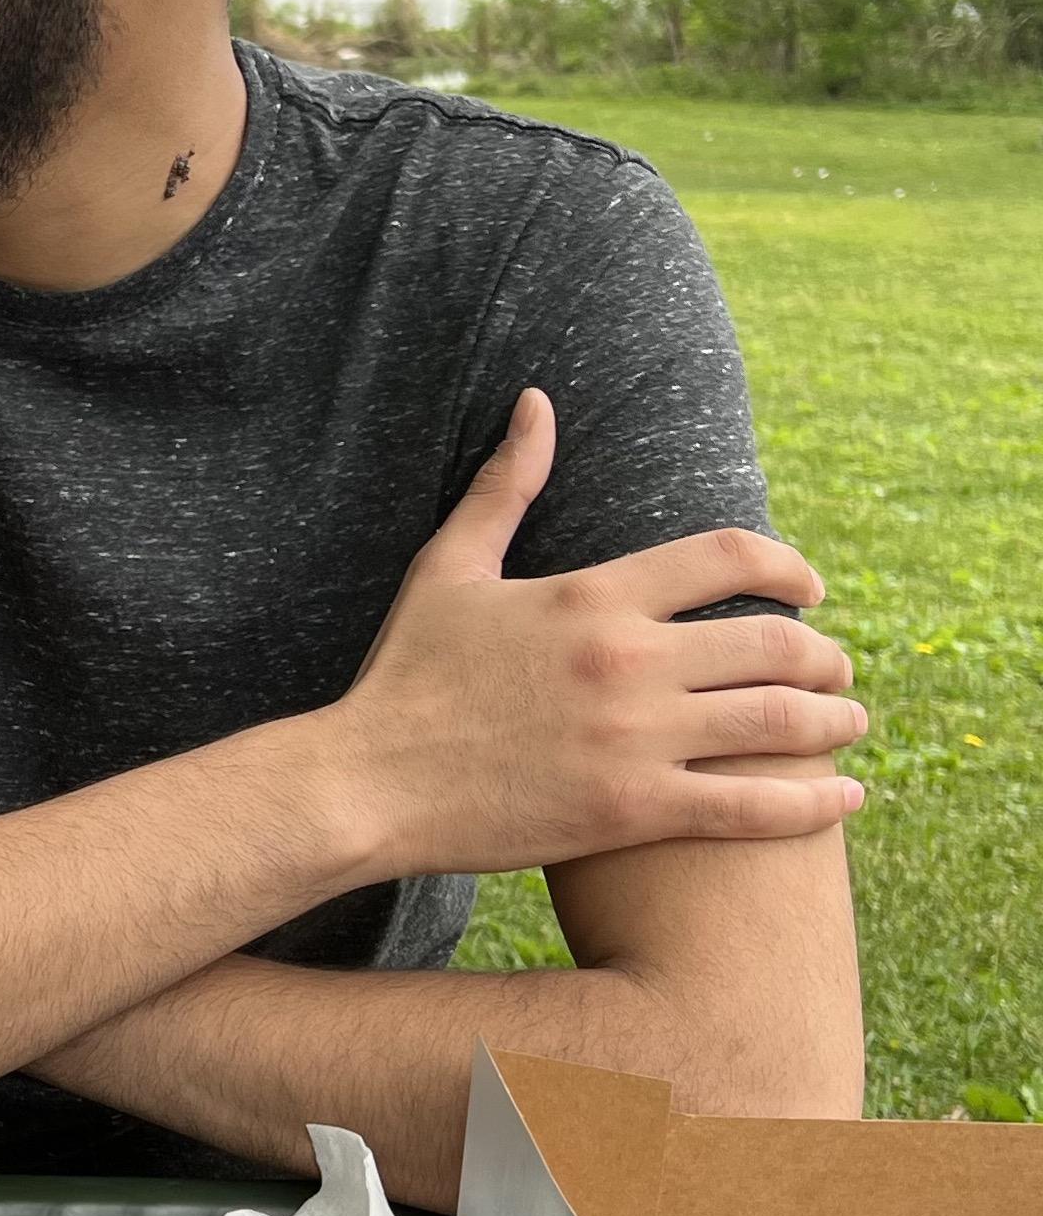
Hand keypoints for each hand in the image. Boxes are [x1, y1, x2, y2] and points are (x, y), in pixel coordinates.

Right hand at [333, 388, 867, 875]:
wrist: (367, 782)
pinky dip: (816, 803)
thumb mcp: (448, 568)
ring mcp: (635, 740)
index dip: (788, 565)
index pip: (726, 558)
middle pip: (774, 643)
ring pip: (779, 722)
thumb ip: (504, 487)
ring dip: (835, 721)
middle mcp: (625, 661)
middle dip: (825, 656)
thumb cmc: (405, 675)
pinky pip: (754, 807)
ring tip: (848, 723)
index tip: (812, 588)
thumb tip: (537, 403)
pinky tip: (846, 797)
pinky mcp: (634, 811)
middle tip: (837, 668)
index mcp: (590, 596)